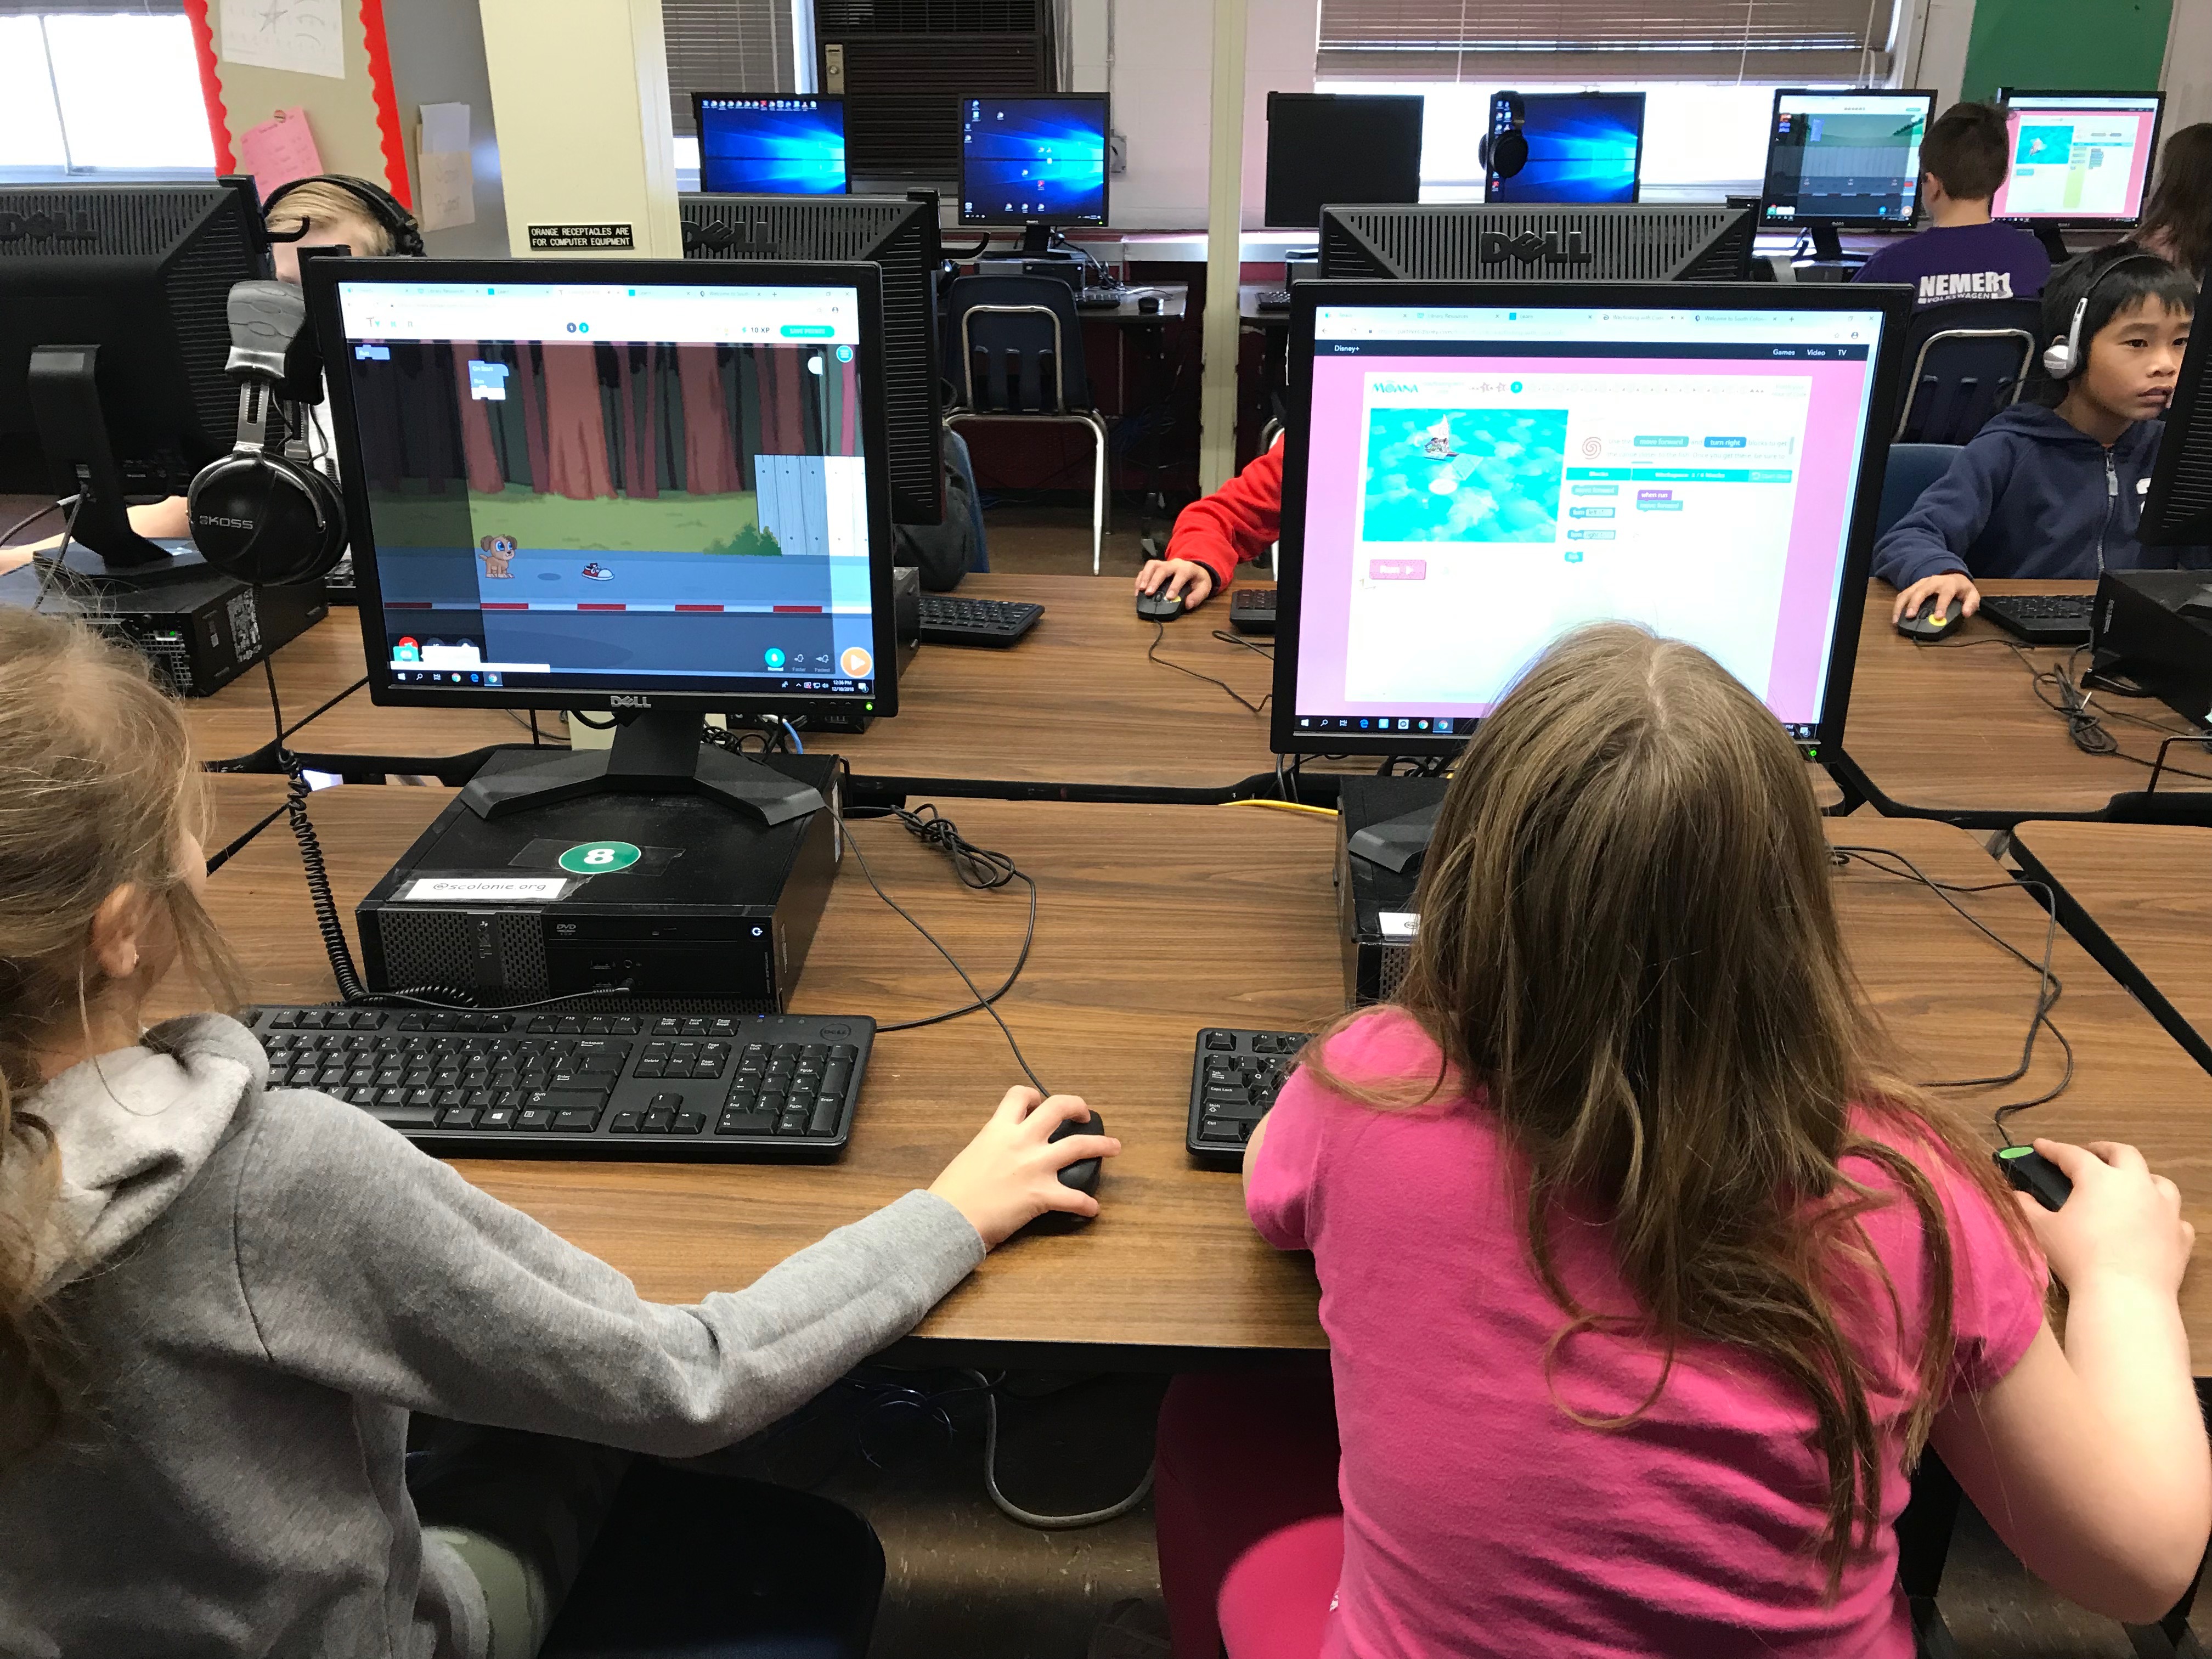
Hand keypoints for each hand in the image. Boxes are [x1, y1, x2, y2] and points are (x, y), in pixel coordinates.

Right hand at [928, 1088, 1120, 1248]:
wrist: (949, 1218)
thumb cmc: (952, 1192)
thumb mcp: (970, 1156)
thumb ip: (990, 1149)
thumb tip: (998, 1156)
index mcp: (998, 1130)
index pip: (1020, 1097)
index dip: (1033, 1095)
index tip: (1039, 1101)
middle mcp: (1021, 1141)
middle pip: (1058, 1108)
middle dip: (1077, 1107)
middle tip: (1084, 1114)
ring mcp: (1035, 1166)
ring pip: (1079, 1145)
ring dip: (1101, 1144)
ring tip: (1114, 1146)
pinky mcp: (1043, 1194)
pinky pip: (1074, 1197)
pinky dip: (1086, 1203)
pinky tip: (1092, 1209)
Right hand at [1136, 558, 1215, 608]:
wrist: (1195, 569)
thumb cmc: (1198, 579)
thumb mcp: (1204, 588)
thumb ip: (1197, 596)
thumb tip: (1188, 604)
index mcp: (1187, 568)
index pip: (1180, 575)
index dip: (1174, 586)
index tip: (1169, 597)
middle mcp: (1174, 564)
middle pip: (1162, 569)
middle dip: (1154, 581)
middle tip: (1149, 593)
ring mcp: (1164, 563)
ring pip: (1152, 565)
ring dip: (1145, 577)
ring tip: (1141, 590)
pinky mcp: (1156, 566)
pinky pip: (1146, 569)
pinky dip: (1140, 578)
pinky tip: (1138, 589)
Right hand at [1891, 571, 1980, 624]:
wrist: (1952, 576)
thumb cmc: (1960, 588)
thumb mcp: (1971, 594)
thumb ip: (1971, 604)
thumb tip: (1966, 613)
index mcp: (1949, 584)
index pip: (1945, 594)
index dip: (1941, 605)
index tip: (1938, 617)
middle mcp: (1933, 582)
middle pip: (1921, 591)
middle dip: (1915, 603)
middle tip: (1910, 616)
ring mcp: (1921, 583)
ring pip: (1908, 592)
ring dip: (1901, 606)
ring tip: (1897, 619)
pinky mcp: (1913, 587)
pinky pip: (1903, 595)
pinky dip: (1897, 605)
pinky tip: (1895, 616)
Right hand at [2016, 1138, 2193, 1299]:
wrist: (2125, 1295)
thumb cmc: (2079, 1258)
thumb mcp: (2042, 1230)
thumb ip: (2027, 1207)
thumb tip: (2017, 1195)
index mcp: (2100, 1179)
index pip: (2072, 1154)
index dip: (2053, 1149)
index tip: (2040, 1146)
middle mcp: (2136, 1185)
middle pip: (2124, 1154)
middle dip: (2104, 1150)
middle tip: (2089, 1154)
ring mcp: (2164, 1209)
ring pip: (2159, 1181)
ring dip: (2142, 1178)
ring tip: (2129, 1186)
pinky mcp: (2180, 1235)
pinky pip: (2175, 1218)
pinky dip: (2162, 1216)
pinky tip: (2153, 1223)